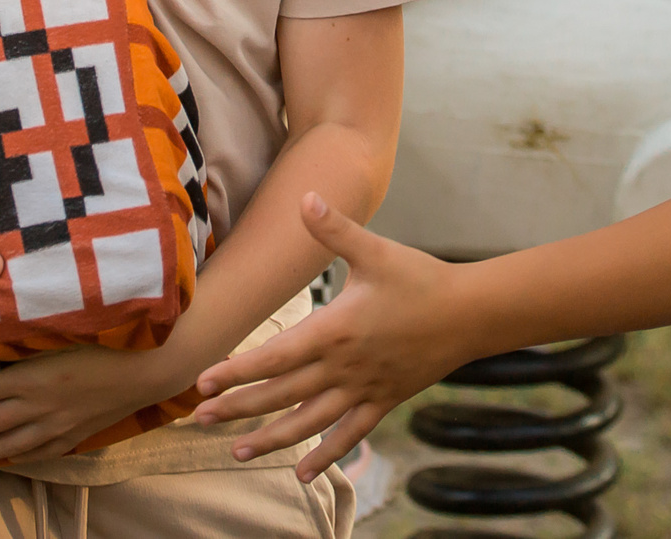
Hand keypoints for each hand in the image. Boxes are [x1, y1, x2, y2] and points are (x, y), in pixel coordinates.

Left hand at [0, 340, 187, 465]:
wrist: (149, 365)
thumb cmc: (105, 334)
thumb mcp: (57, 326)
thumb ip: (20, 331)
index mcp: (29, 377)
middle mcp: (35, 407)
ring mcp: (53, 427)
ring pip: (2, 445)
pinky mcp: (70, 436)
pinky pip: (32, 453)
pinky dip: (7, 458)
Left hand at [190, 193, 475, 479]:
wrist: (471, 314)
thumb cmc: (421, 278)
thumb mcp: (376, 250)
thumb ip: (334, 229)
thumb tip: (304, 196)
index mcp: (335, 331)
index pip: (275, 357)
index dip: (236, 371)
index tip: (202, 382)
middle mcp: (344, 367)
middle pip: (281, 394)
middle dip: (238, 407)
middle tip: (199, 419)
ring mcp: (364, 390)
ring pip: (309, 422)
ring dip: (271, 439)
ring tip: (237, 453)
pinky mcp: (383, 402)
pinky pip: (349, 435)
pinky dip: (325, 455)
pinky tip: (302, 473)